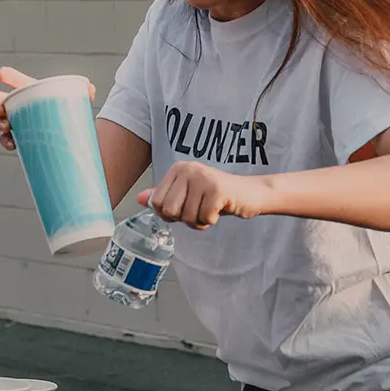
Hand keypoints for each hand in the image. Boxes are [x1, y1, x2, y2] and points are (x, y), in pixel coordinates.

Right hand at [0, 66, 93, 151]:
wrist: (69, 139)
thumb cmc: (67, 115)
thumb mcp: (75, 103)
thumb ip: (82, 94)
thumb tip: (89, 88)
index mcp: (30, 92)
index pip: (16, 81)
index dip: (7, 76)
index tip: (2, 74)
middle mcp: (18, 106)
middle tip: (0, 109)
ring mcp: (16, 122)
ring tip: (6, 126)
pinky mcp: (18, 139)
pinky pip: (5, 139)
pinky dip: (5, 141)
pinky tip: (12, 143)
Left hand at [137, 161, 269, 229]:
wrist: (250, 193)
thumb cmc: (216, 196)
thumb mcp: (187, 194)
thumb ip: (164, 196)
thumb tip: (139, 199)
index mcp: (177, 169)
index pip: (156, 201)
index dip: (169, 214)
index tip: (184, 209)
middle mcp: (188, 169)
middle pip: (169, 210)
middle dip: (184, 219)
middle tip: (199, 211)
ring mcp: (203, 178)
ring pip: (187, 216)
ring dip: (199, 221)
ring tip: (210, 209)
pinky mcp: (218, 190)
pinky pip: (204, 218)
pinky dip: (211, 221)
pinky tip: (219, 210)